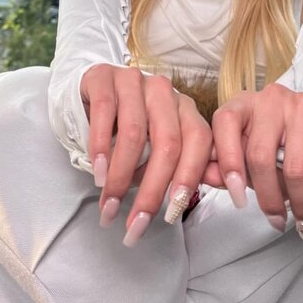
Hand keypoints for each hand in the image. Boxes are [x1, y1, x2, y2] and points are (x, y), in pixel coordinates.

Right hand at [80, 65, 212, 244]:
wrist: (93, 92)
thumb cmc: (130, 127)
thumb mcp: (157, 147)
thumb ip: (182, 166)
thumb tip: (209, 191)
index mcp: (185, 108)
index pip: (198, 142)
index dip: (187, 179)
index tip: (172, 216)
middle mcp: (164, 91)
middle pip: (168, 144)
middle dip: (152, 191)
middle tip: (136, 225)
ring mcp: (134, 81)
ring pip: (135, 133)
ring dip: (121, 176)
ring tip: (109, 205)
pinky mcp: (104, 78)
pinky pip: (105, 113)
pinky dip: (101, 148)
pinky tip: (98, 173)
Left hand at [204, 84, 302, 232]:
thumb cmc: (275, 142)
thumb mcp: (246, 152)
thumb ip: (224, 166)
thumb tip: (206, 178)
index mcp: (242, 104)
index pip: (225, 123)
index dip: (228, 162)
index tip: (238, 199)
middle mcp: (270, 98)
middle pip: (260, 154)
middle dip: (267, 196)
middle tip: (274, 220)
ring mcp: (302, 103)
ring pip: (293, 163)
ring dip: (295, 199)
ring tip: (297, 218)